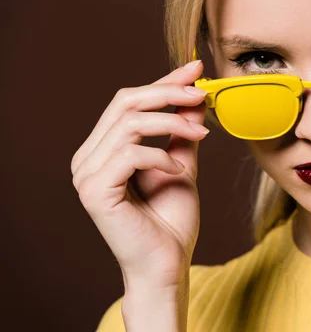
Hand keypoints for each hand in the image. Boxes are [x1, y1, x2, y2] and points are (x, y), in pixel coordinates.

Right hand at [71, 60, 208, 288]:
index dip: (163, 81)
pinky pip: (131, 154)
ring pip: (129, 123)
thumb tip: (194, 94)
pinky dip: (161, 156)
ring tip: (201, 137)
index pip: (129, 101)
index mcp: (104, 148)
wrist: (168, 263)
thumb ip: (182, 131)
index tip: (195, 69)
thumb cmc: (172, 218)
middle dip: (168, 92)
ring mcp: (86, 174)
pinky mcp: (94, 191)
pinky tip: (179, 172)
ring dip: (172, 123)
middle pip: (125, 102)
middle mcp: (88, 157)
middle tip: (203, 93)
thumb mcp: (181, 163)